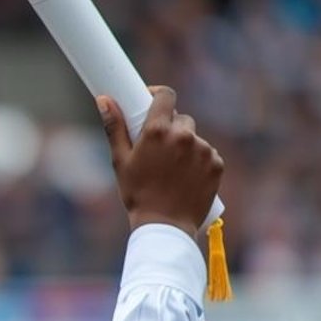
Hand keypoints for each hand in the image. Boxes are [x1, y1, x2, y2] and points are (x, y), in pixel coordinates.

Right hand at [99, 86, 223, 237]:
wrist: (165, 226)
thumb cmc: (138, 194)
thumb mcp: (120, 161)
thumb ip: (115, 128)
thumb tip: (104, 100)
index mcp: (158, 131)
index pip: (166, 95)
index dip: (158, 95)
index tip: (151, 100)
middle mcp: (184, 135)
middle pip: (181, 118)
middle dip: (170, 128)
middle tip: (157, 148)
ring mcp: (203, 149)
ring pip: (193, 138)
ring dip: (184, 146)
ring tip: (171, 170)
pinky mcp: (217, 164)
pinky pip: (207, 154)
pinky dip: (197, 161)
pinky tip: (185, 177)